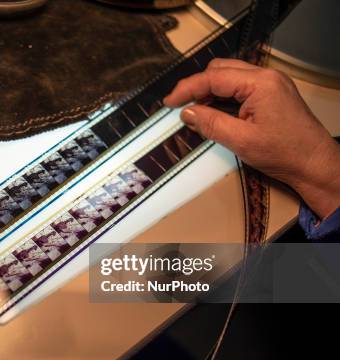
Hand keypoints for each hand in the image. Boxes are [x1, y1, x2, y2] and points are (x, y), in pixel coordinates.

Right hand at [164, 58, 339, 218]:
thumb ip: (211, 123)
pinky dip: (223, 98)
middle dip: (197, 87)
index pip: (213, 78)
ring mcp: (270, 84)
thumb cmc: (285, 153)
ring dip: (209, 92)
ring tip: (195, 113)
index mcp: (260, 83)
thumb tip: (187, 113)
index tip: (169, 102)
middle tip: (180, 107)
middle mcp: (266, 77)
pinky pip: (240, 88)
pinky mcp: (271, 95)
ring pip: (229, 77)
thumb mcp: (241, 141)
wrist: (315, 164)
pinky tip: (214, 113)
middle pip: (220, 70)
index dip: (187, 89)